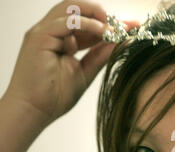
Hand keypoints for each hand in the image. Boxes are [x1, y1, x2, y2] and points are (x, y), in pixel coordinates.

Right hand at [3, 0, 138, 123]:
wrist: (34, 111)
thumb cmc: (55, 96)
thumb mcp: (86, 71)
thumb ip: (101, 55)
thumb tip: (121, 41)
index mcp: (62, 40)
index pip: (87, 24)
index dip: (110, 24)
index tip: (133, 27)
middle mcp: (52, 32)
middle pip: (78, 10)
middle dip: (104, 15)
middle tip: (127, 24)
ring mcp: (44, 32)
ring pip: (71, 9)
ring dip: (97, 15)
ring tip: (116, 27)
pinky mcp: (39, 37)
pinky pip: (66, 22)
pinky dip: (87, 24)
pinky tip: (104, 32)